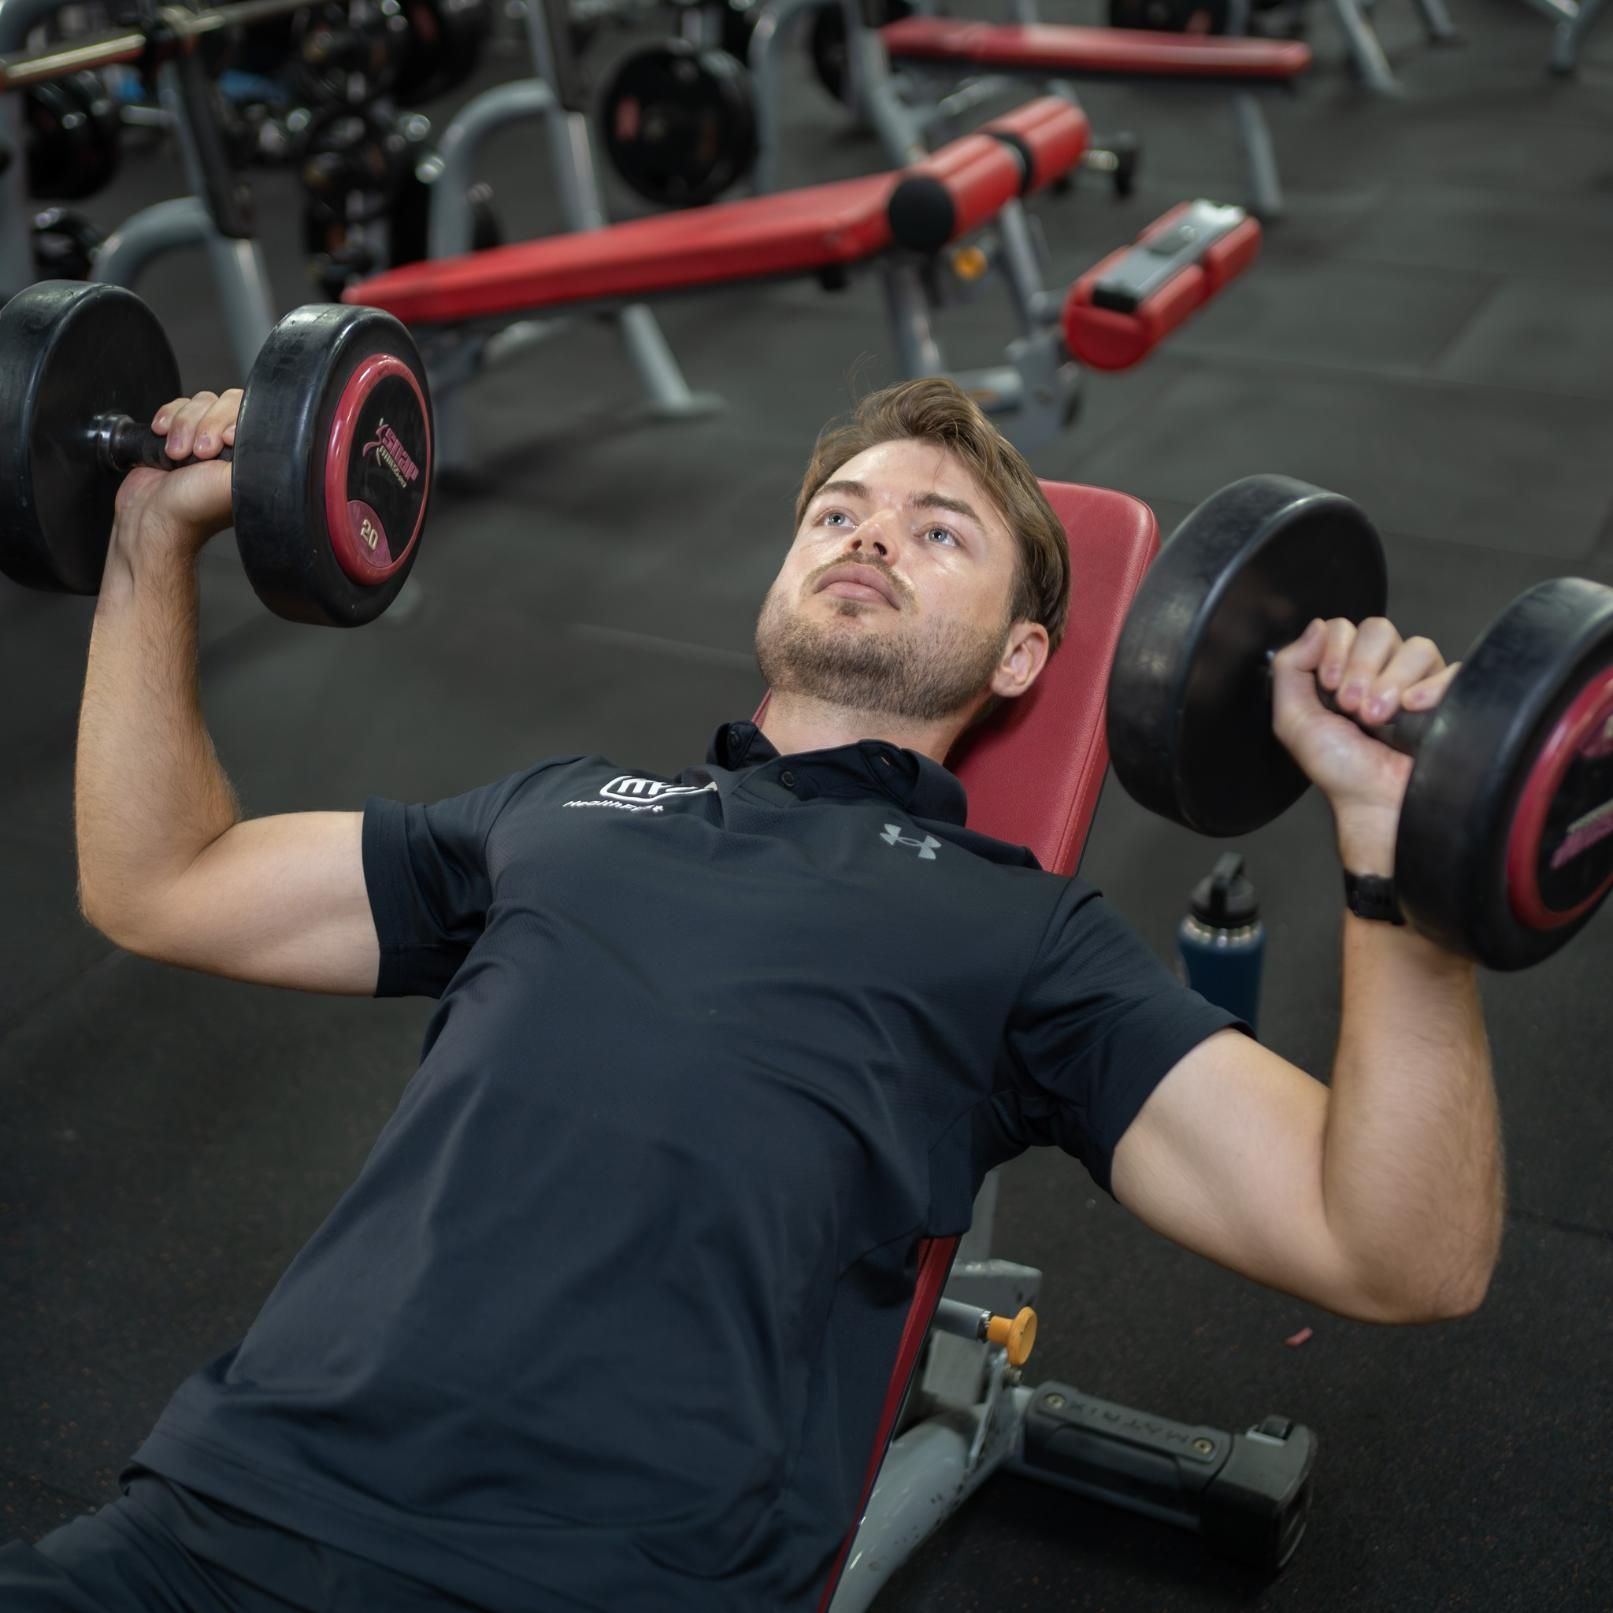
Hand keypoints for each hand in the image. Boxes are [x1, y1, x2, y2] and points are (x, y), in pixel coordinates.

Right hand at [110, 389, 240, 562]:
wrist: (152, 517)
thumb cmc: (193, 508)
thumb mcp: (235, 484)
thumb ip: (257, 461)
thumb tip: (270, 441)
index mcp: (251, 456)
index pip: (252, 412)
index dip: (231, 420)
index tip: (223, 442)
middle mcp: (230, 446)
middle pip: (224, 402)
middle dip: (205, 425)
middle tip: (199, 454)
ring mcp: (203, 436)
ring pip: (199, 403)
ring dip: (183, 426)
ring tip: (178, 456)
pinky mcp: (177, 432)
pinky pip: (177, 406)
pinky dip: (168, 418)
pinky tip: (164, 440)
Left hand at [1271, 616, 1459, 871]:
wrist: (1377, 806)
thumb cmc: (1341, 770)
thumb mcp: (1296, 721)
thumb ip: (1290, 670)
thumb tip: (1315, 627)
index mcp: (1346, 674)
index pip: (1345, 628)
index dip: (1336, 650)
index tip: (1329, 685)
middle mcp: (1383, 672)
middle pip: (1378, 629)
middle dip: (1360, 666)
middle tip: (1352, 706)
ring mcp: (1421, 683)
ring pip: (1416, 646)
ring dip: (1389, 681)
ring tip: (1379, 718)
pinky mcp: (1453, 698)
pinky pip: (1452, 669)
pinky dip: (1430, 686)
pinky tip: (1412, 708)